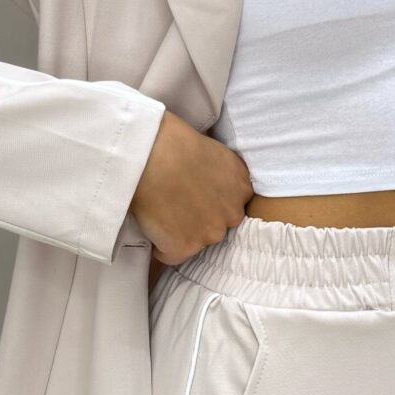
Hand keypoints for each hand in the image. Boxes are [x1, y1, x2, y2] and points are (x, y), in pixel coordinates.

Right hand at [129, 109, 254, 268]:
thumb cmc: (173, 140)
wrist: (152, 155)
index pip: (233, 203)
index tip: (196, 195)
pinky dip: (161, 245)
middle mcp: (233, 212)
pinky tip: (152, 226)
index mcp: (242, 185)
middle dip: (201, 218)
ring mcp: (211, 233)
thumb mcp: (212, 148)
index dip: (212, 200)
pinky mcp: (185, 247)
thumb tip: (206, 177)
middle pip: (218, 224)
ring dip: (182, 232)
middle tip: (177, 202)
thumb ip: (219, 171)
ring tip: (162, 211)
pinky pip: (172, 255)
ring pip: (197, 241)